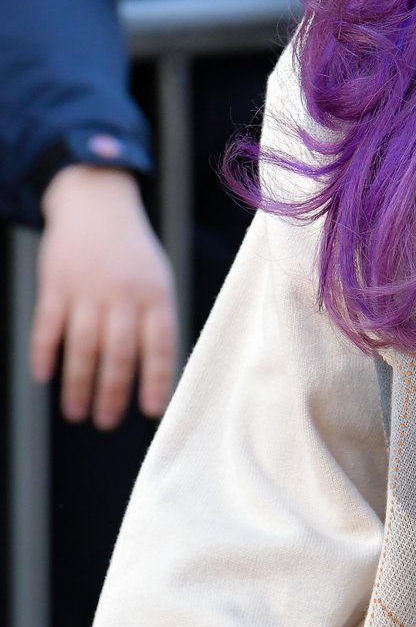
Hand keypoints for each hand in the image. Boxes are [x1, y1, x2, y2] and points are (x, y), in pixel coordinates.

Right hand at [32, 167, 176, 427]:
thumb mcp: (158, 280)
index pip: (160, 344)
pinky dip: (44, 353)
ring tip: (76, 413)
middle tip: (106, 423)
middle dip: (112, 393)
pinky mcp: (55, 283)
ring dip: (78, 384)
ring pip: (82, 345)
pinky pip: (47, 325)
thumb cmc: (132, 253)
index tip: (151, 412)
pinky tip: (43, 378)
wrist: (96, 203)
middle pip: (119, 352)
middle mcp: (123, 293)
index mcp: (156, 294)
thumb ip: (157, 322)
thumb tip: (158, 378)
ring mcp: (87, 288)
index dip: (157, 380)